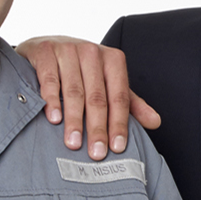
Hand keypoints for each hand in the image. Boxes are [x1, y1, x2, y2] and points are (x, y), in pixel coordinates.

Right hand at [16, 36, 160, 158]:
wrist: (46, 47)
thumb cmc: (82, 69)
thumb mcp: (108, 82)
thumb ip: (130, 103)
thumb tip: (155, 122)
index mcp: (113, 59)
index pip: (119, 97)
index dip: (119, 123)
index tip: (117, 147)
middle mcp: (92, 52)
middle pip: (97, 97)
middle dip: (97, 128)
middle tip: (96, 152)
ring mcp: (67, 49)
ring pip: (74, 91)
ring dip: (74, 119)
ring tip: (74, 143)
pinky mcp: (45, 51)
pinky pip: (50, 80)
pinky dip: (52, 101)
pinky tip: (54, 119)